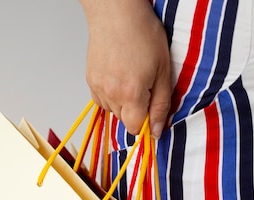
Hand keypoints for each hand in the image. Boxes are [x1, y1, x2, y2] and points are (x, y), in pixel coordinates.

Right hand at [80, 0, 170, 137]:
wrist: (117, 12)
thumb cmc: (143, 34)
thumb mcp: (163, 70)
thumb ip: (160, 105)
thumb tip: (155, 131)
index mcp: (131, 93)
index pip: (135, 128)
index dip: (146, 123)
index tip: (152, 110)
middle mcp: (110, 94)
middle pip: (124, 120)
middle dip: (136, 110)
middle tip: (145, 86)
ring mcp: (97, 87)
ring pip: (112, 110)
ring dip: (123, 103)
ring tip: (131, 78)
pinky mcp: (90, 80)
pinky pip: (101, 100)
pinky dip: (111, 95)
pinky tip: (119, 77)